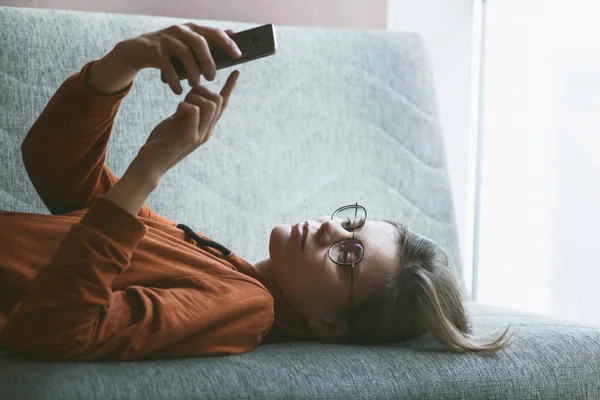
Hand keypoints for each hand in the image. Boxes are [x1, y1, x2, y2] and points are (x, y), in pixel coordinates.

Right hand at [114, 23, 240, 93]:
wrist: (137, 51)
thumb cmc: (170, 51)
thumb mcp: (189, 44)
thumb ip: (208, 41)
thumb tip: (233, 34)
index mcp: (192, 29)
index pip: (213, 32)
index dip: (227, 42)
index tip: (238, 56)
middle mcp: (180, 30)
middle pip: (199, 41)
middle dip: (208, 61)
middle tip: (213, 78)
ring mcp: (166, 38)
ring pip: (183, 52)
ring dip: (192, 71)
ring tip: (196, 86)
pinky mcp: (153, 49)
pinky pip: (166, 65)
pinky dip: (174, 79)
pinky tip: (179, 91)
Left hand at [135, 70, 239, 183]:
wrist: (150, 164)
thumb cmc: (161, 142)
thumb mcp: (176, 122)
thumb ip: (187, 111)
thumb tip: (191, 97)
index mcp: (206, 126)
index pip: (223, 104)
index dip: (230, 87)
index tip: (236, 71)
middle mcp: (207, 131)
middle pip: (218, 100)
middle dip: (203, 90)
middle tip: (186, 95)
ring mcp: (200, 135)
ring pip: (210, 105)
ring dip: (195, 97)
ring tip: (181, 105)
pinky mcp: (189, 137)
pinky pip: (195, 112)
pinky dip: (185, 105)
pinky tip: (177, 111)